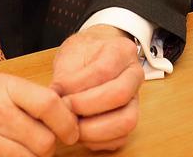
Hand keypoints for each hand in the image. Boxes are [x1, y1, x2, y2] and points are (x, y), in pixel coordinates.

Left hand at [50, 24, 145, 150]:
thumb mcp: (71, 55)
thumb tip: (57, 100)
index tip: (58, 90)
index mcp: (122, 51)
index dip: (78, 84)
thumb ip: (66, 77)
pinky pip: (120, 138)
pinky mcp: (129, 119)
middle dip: (87, 107)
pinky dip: (97, 141)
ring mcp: (135, 99)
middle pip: (120, 95)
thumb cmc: (82, 56)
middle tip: (65, 108)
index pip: (104, 70)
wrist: (93, 58)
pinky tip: (80, 132)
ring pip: (126, 121)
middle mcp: (135, 75)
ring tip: (71, 125)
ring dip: (93, 129)